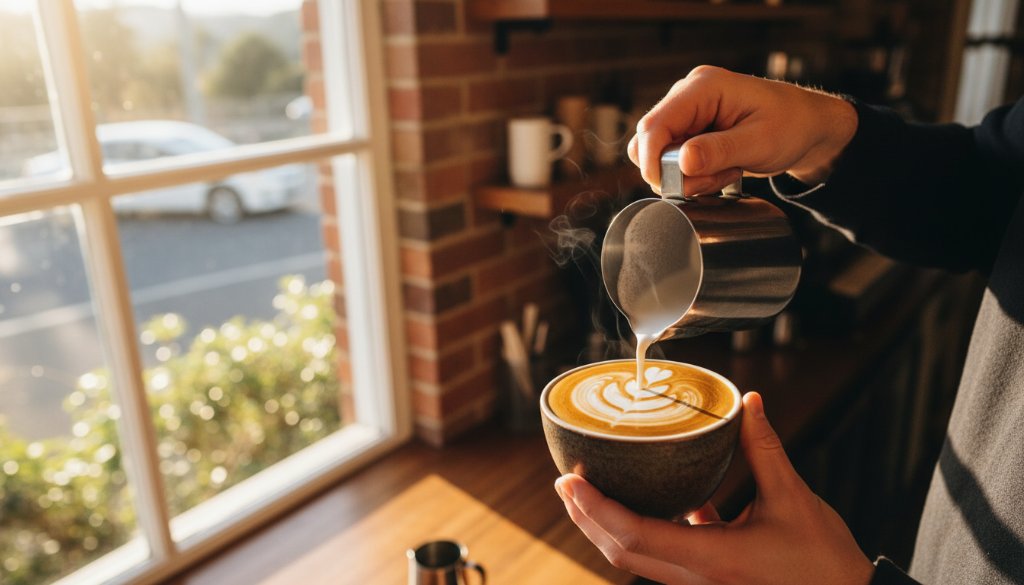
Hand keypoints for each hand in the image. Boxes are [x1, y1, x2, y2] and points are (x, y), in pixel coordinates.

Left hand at [555, 392, 874, 584]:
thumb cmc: (824, 561)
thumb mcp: (793, 499)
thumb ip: (764, 449)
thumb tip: (749, 403)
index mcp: (711, 558)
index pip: (634, 534)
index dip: (596, 507)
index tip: (570, 481)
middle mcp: (695, 577)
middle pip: (621, 550)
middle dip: (587, 516)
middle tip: (565, 481)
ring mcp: (699, 583)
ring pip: (636, 557)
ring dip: (607, 525)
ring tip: (587, 491)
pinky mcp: (709, 580)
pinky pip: (663, 555)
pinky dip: (644, 529)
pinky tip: (649, 497)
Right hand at [627, 66, 857, 195]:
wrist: (808, 128)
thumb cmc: (792, 125)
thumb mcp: (760, 142)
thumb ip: (719, 151)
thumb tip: (681, 161)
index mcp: (703, 87)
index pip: (654, 125)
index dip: (652, 160)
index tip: (668, 187)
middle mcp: (687, 95)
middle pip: (649, 142)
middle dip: (675, 172)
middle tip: (715, 178)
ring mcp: (687, 114)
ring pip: (660, 156)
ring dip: (687, 177)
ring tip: (725, 173)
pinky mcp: (690, 131)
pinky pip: (673, 162)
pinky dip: (694, 176)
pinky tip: (722, 171)